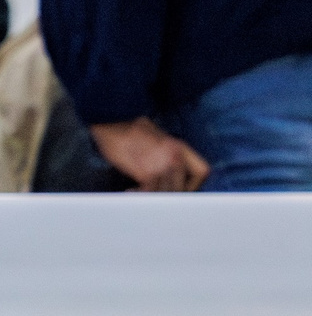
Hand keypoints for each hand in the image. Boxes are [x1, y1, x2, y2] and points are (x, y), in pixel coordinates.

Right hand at [90, 117, 209, 191]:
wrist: (113, 120)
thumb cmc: (129, 127)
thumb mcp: (157, 137)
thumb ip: (166, 153)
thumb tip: (164, 169)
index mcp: (180, 146)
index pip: (202, 172)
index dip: (194, 184)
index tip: (181, 187)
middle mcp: (175, 157)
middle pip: (183, 187)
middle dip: (169, 193)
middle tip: (155, 192)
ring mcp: (162, 165)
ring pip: (166, 192)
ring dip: (153, 194)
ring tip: (139, 190)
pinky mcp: (147, 173)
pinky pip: (149, 192)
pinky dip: (140, 193)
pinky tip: (130, 189)